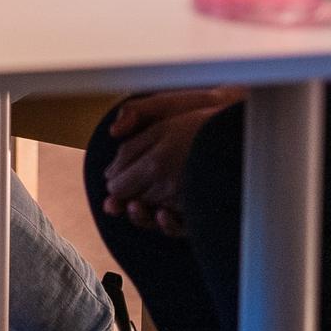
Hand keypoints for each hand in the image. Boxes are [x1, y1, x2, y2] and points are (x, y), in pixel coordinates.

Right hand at [101, 89, 241, 236]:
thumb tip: (114, 130)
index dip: (114, 192)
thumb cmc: (190, 109)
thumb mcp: (161, 106)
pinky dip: (168, 223)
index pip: (122, 184)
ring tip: (136, 206)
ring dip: (141, 216)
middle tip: (113, 205)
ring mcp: (177, 195)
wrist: (224, 113)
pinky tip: (163, 213)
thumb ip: (135, 113)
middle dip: (122, 206)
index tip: (107, 195)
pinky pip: (179, 225)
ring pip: (152, 217)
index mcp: (145, 161)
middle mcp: (159, 181)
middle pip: (134, 203)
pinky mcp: (195, 206)